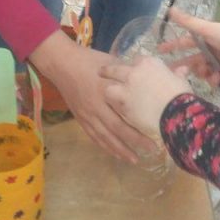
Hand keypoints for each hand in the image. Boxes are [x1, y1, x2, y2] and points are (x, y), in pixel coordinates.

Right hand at [29, 31, 153, 161]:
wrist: (62, 64)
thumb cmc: (90, 60)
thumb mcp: (111, 62)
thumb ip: (127, 74)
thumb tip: (148, 79)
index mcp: (107, 89)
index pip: (126, 111)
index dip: (140, 123)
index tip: (157, 129)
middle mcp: (96, 105)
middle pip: (117, 127)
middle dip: (135, 140)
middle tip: (152, 149)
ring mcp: (87, 114)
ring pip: (105, 136)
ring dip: (120, 149)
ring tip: (135, 159)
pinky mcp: (80, 118)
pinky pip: (94, 136)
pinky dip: (105, 146)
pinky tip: (115, 154)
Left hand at [101, 55, 190, 136]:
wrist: (176, 113)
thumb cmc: (181, 94)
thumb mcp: (181, 81)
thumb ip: (177, 74)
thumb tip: (182, 70)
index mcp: (148, 63)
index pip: (137, 60)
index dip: (135, 66)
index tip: (135, 70)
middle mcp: (133, 73)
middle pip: (114, 69)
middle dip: (107, 71)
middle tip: (101, 72)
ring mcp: (125, 90)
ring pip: (109, 88)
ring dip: (110, 91)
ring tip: (110, 96)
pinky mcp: (122, 107)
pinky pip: (114, 106)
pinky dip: (115, 108)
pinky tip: (117, 111)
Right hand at [160, 7, 219, 86]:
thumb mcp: (207, 28)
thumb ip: (187, 22)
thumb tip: (169, 9)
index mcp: (205, 37)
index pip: (185, 42)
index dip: (172, 46)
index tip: (159, 51)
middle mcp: (210, 49)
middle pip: (192, 59)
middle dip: (184, 66)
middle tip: (174, 73)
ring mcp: (217, 62)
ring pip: (201, 71)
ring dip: (201, 72)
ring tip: (206, 71)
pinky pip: (212, 79)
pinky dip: (213, 79)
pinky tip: (217, 77)